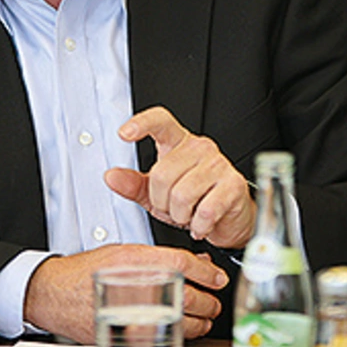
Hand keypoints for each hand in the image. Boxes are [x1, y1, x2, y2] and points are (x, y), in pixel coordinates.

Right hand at [23, 244, 227, 342]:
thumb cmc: (85, 272)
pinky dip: (180, 335)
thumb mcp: (125, 252)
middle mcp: (139, 288)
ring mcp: (136, 315)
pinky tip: (182, 328)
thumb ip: (160, 256)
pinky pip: (166, 338)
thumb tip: (193, 262)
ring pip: (183, 323)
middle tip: (213, 300)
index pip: (185, 265)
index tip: (217, 278)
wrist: (57, 294)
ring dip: (200, 321)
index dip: (208, 273)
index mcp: (138, 262)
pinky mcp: (132, 336)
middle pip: (190, 297)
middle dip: (209, 301)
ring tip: (202, 317)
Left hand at [104, 106, 255, 248]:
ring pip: (181, 195)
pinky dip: (198, 225)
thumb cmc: (195, 202)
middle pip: (161, 174)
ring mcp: (219, 164)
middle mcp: (200, 148)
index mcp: (178, 143)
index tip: (124, 133)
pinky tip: (201, 223)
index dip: (142, 123)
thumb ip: (135, 185)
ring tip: (188, 215)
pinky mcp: (234, 185)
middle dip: (162, 202)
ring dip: (180, 216)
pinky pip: (204, 210)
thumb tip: (112, 176)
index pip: (160, 121)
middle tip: (173, 208)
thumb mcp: (157, 194)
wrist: (229, 218)